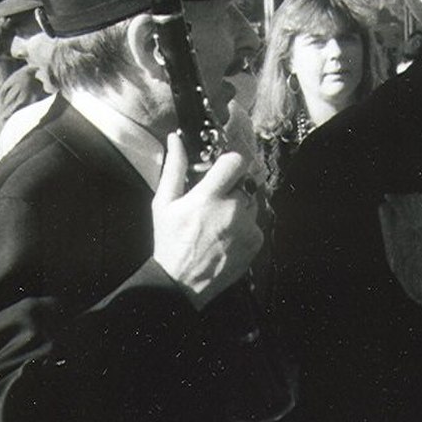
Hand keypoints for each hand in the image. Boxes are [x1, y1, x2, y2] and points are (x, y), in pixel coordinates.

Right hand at [152, 133, 262, 308]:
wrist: (181, 282)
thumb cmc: (170, 241)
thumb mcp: (164, 204)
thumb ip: (174, 168)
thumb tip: (176, 139)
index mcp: (208, 197)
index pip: (236, 161)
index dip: (231, 162)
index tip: (223, 169)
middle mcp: (232, 210)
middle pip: (244, 182)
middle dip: (231, 188)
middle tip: (214, 202)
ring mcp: (247, 227)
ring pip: (251, 202)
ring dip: (239, 207)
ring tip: (218, 223)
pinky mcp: (257, 241)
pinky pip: (255, 222)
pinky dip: (245, 225)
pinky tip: (226, 236)